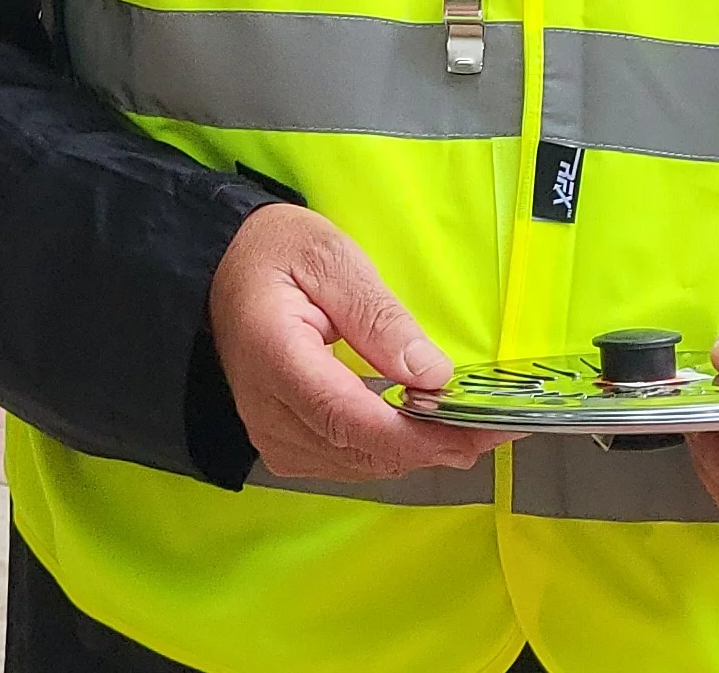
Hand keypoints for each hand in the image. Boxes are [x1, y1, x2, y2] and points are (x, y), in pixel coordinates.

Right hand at [207, 204, 505, 483]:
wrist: (222, 267)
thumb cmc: (274, 253)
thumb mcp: (332, 259)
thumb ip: (379, 317)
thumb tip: (432, 375)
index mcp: (275, 358)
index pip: (350, 419)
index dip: (417, 435)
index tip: (474, 432)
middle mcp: (266, 410)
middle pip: (360, 451)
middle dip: (434, 447)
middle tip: (496, 428)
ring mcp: (270, 433)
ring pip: (358, 465)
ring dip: (417, 452)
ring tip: (472, 428)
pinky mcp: (282, 441)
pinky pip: (345, 461)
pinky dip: (390, 450)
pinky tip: (425, 430)